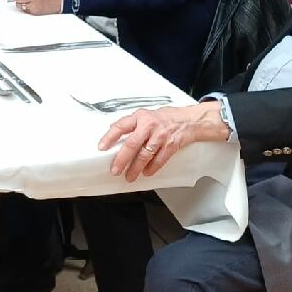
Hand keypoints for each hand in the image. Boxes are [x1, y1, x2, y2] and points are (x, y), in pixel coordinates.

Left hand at [98, 101, 228, 181]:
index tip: (101, 147)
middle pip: (132, 144)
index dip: (109, 137)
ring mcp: (161, 136)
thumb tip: (113, 129)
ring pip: (145, 155)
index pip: (121, 126)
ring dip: (135, 168)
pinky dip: (151, 168)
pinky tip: (146, 173)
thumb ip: (131, 123)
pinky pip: (159, 160)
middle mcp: (149, 125)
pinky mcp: (171, 145)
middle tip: (115, 170)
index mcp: (140, 117)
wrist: (189, 120)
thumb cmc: (166, 118)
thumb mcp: (145, 115)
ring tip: (129, 176)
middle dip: (122, 159)